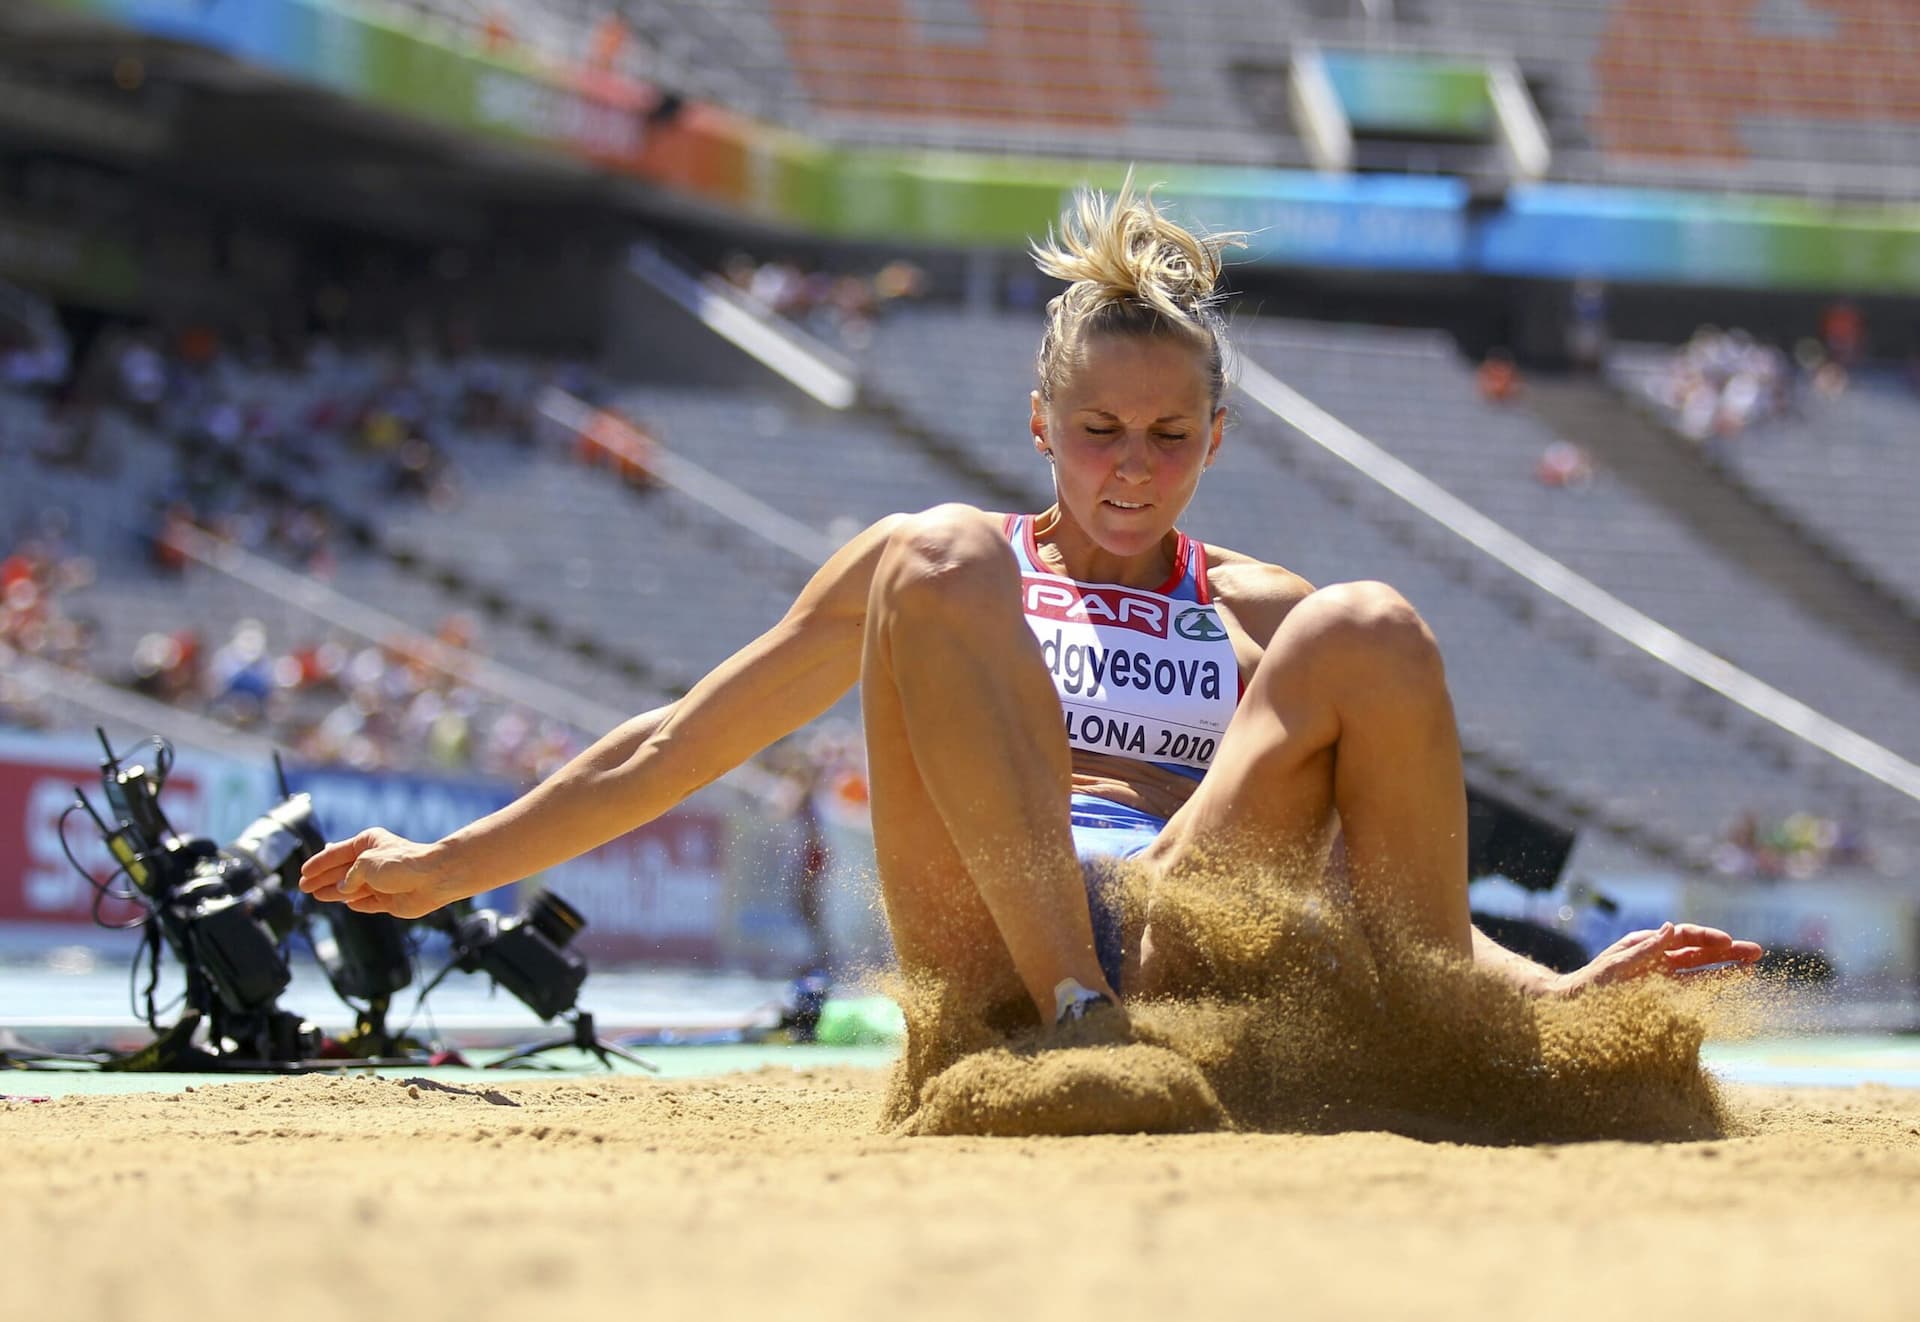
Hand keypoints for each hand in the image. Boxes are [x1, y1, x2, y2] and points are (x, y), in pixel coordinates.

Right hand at [298, 828, 464, 919]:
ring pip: (351, 888)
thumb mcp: (365, 864)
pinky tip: (347, 904)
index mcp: (368, 843)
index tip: (302, 872)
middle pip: (341, 871)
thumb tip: (343, 889)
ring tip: (315, 895)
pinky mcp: (391, 899)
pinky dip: (358, 904)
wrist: (434, 878)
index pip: (336, 853)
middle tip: (303, 887)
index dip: (318, 864)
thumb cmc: (401, 864)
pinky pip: (368, 902)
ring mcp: (382, 881)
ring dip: (334, 892)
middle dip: (322, 879)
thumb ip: (349, 877)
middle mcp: (374, 861)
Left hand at [1551, 922, 1763, 996]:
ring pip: (1700, 972)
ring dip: (1725, 969)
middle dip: (1727, 951)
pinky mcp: (1662, 998)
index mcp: (1648, 946)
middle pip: (1699, 953)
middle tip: (1757, 952)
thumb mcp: (1618, 964)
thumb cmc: (1592, 982)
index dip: (1708, 938)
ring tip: (1750, 966)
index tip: (1728, 942)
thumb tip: (1672, 927)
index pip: (1685, 937)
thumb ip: (1646, 949)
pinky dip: (1710, 987)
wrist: (1574, 1006)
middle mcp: (1658, 961)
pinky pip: (1690, 991)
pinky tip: (1728, 985)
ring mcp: (1662, 979)